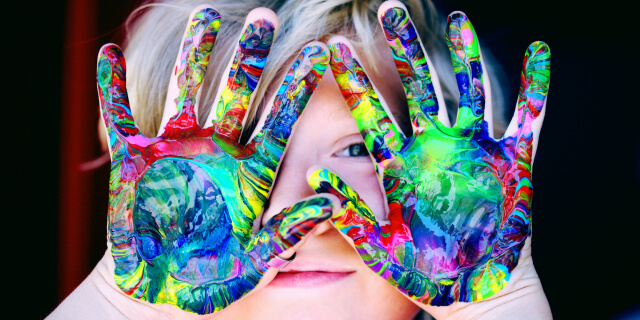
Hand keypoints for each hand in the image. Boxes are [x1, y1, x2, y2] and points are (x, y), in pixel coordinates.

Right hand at [98, 5, 330, 313]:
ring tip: (204, 14)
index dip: (297, 87)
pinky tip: (107, 56)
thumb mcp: (255, 259)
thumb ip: (290, 230)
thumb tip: (333, 202)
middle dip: (248, 55)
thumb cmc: (213, 275)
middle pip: (237, 92)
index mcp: (250, 171)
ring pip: (187, 89)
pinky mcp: (134, 158)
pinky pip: (120, 116)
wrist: (162, 285)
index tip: (319, 51)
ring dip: (193, 54)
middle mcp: (216, 150)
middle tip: (264, 16)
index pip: (280, 120)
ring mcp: (175, 148)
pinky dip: (111, 89)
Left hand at [309, 2, 549, 307]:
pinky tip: (538, 52)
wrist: (468, 290)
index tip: (330, 48)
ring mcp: (474, 150)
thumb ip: (349, 209)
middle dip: (404, 49)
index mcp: (400, 163)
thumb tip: (312, 177)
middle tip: (389, 9)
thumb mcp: (377, 242)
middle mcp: (435, 147)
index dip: (352, 80)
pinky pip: (528, 117)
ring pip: (469, 91)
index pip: (371, 112)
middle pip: (417, 87)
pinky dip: (536, 86)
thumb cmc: (421, 271)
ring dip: (466, 56)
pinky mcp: (513, 161)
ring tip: (458, 19)